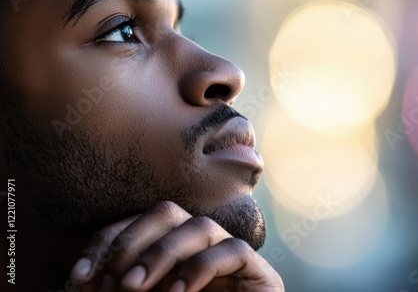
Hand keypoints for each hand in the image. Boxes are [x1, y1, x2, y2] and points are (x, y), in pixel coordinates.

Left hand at [69, 201, 283, 291]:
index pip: (138, 226)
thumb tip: (84, 278)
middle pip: (167, 213)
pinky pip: (233, 251)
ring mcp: (229, 255)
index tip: (80, 276)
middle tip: (116, 281)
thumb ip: (122, 291)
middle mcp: (200, 246)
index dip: (107, 243)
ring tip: (136, 286)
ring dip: (162, 253)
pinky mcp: (257, 271)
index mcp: (172, 252)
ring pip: (200, 226)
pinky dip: (201, 268)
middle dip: (133, 242)